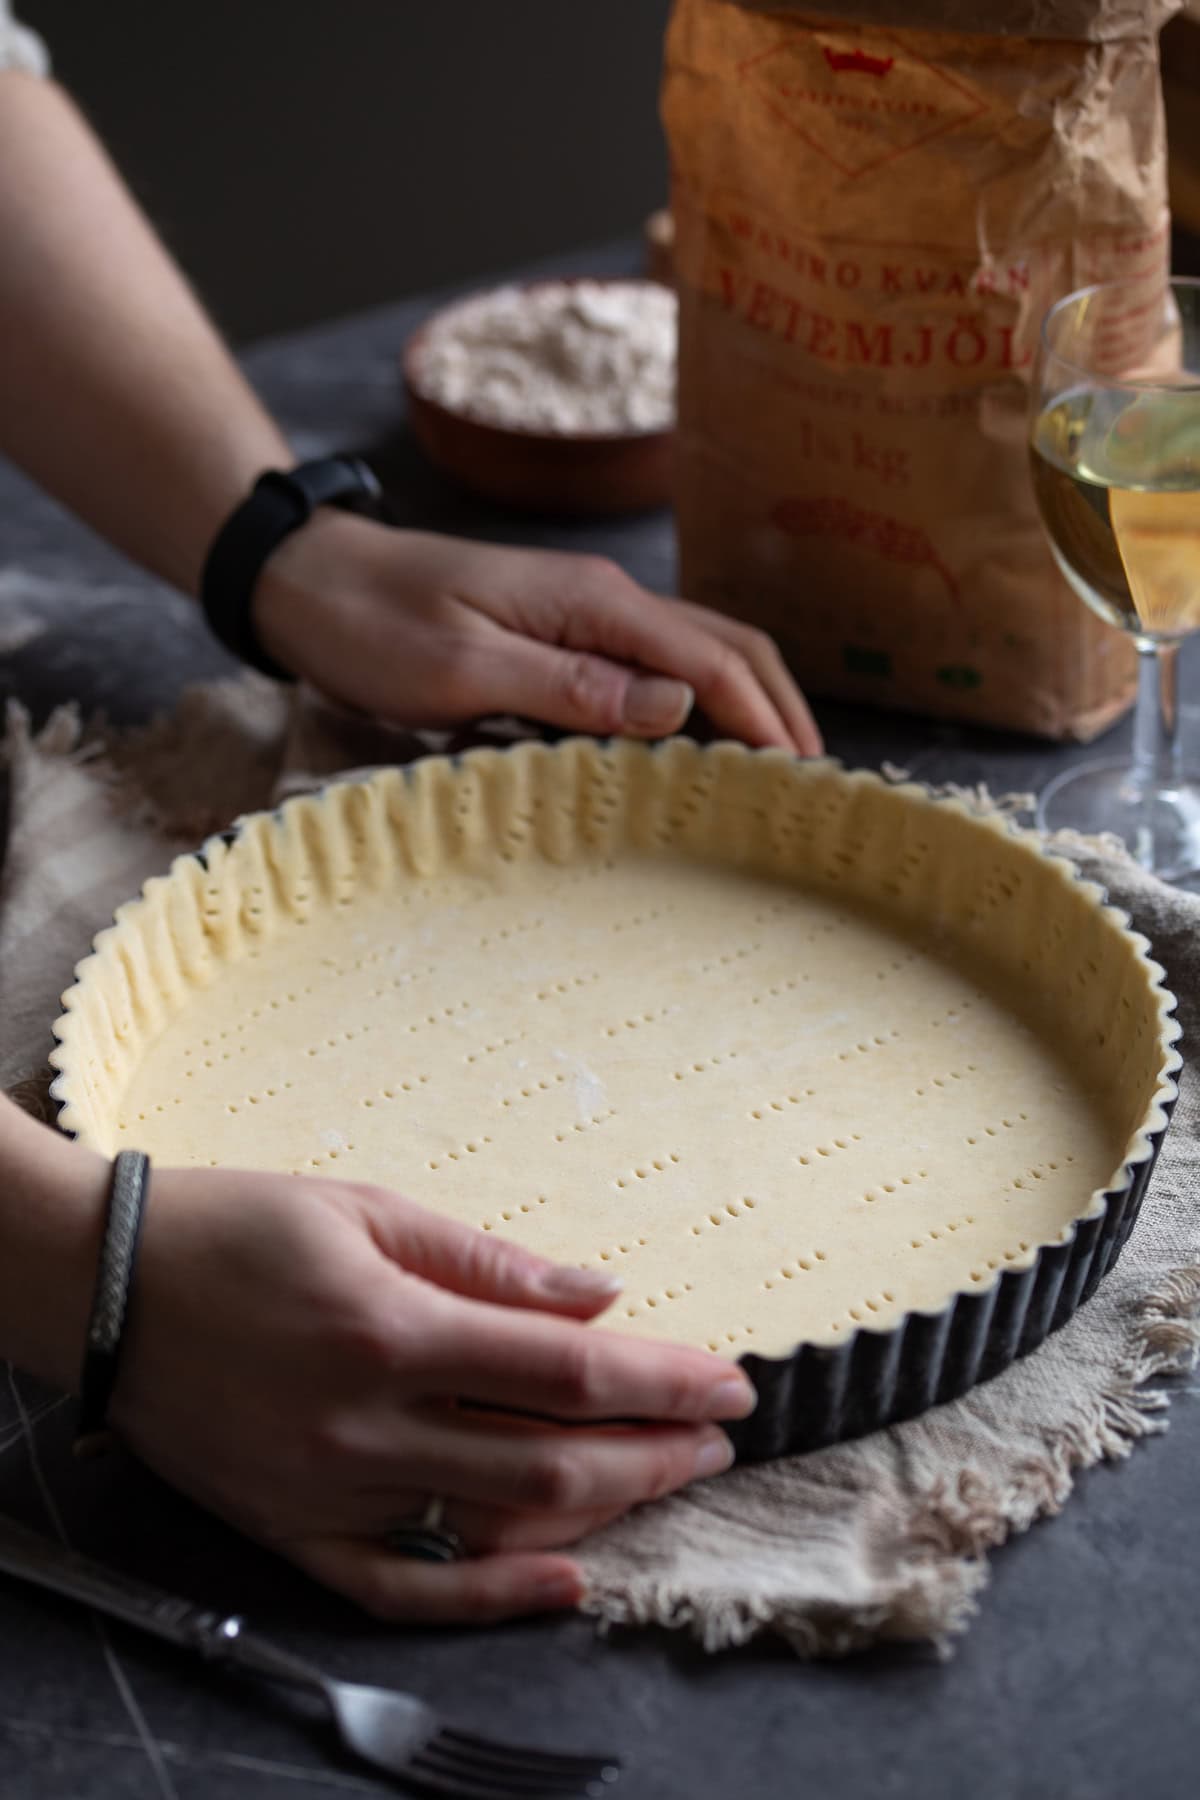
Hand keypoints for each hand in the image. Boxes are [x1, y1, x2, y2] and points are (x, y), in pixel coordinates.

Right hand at [113, 1167, 755, 1623]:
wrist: (103, 1287)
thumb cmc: (239, 1228)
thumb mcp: (368, 1210)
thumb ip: (489, 1264)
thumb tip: (598, 1298)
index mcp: (389, 1330)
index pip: (563, 1373)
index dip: (661, 1381)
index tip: (728, 1380)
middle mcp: (363, 1426)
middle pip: (547, 1460)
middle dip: (653, 1450)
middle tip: (716, 1434)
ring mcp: (326, 1491)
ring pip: (493, 1524)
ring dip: (600, 1507)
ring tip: (667, 1479)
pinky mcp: (289, 1531)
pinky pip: (400, 1587)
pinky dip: (489, 1593)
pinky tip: (566, 1577)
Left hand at [252, 510, 822, 753]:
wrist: (311, 580)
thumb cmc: (373, 625)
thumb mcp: (462, 666)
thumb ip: (569, 686)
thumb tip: (678, 708)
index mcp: (591, 602)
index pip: (710, 660)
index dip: (764, 719)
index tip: (804, 779)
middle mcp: (603, 600)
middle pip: (726, 646)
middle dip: (778, 707)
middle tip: (813, 783)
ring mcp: (586, 614)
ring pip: (698, 653)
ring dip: (747, 703)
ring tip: (778, 771)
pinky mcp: (564, 635)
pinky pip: (653, 667)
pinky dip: (699, 703)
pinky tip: (703, 746)